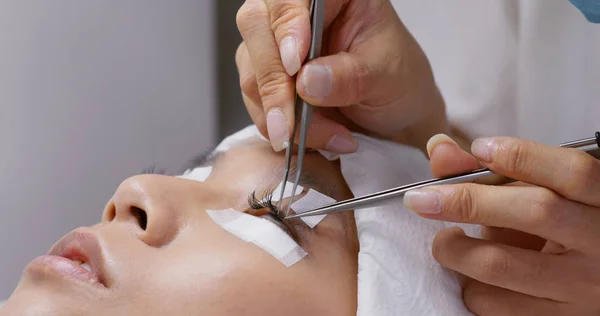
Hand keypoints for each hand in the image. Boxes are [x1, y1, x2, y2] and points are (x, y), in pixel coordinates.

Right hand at [235, 0, 447, 152]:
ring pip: (252, 70)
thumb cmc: (399, 81)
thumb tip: (307, 80)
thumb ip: (349, 76)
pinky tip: (313, 138)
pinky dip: (280, 125)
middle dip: (272, 80)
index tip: (296, 65)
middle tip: (289, 121)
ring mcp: (278, 45)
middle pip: (256, 28)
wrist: (396, 115)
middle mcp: (299, 13)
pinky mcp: (269, 77)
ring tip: (327, 136)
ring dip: (280, 112)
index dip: (287, 27)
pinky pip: (256, 100)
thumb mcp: (386, 75)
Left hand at [405, 134, 599, 314]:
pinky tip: (468, 274)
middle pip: (535, 211)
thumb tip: (439, 151)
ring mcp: (585, 288)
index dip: (522, 156)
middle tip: (422, 199)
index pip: (573, 172)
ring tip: (445, 241)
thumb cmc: (561, 227)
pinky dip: (469, 286)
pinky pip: (497, 305)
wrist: (595, 280)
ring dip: (456, 250)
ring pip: (504, 263)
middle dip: (466, 200)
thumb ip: (492, 172)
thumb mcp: (540, 195)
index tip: (479, 148)